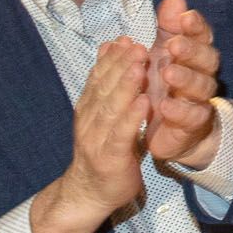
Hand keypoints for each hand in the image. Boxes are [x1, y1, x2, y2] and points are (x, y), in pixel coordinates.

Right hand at [56, 38, 151, 216]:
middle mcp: (89, 119)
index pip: (99, 77)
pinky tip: (144, 102)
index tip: (126, 38)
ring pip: (110, 107)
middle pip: (104, 87)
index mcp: (89, 107)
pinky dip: (131, 117)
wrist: (88, 193)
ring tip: (140, 65)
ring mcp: (96, 138)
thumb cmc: (102, 149)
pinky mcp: (109, 157)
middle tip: (136, 44)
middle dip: (120, 65)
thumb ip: (106, 84)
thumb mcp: (103, 114)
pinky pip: (120, 134)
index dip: (111, 58)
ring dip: (125, 85)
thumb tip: (108, 47)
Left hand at [143, 0, 221, 166]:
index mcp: (195, 54)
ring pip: (202, 86)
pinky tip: (163, 105)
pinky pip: (192, 116)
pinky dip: (179, 110)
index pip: (202, 36)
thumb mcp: (162, 53)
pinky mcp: (193, 124)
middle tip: (173, 45)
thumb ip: (168, 28)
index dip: (196, 26)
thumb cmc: (165, 85)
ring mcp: (200, 100)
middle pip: (207, 59)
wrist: (168, 131)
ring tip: (167, 73)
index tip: (185, 16)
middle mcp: (202, 74)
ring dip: (185, 78)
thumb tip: (175, 0)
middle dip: (192, 50)